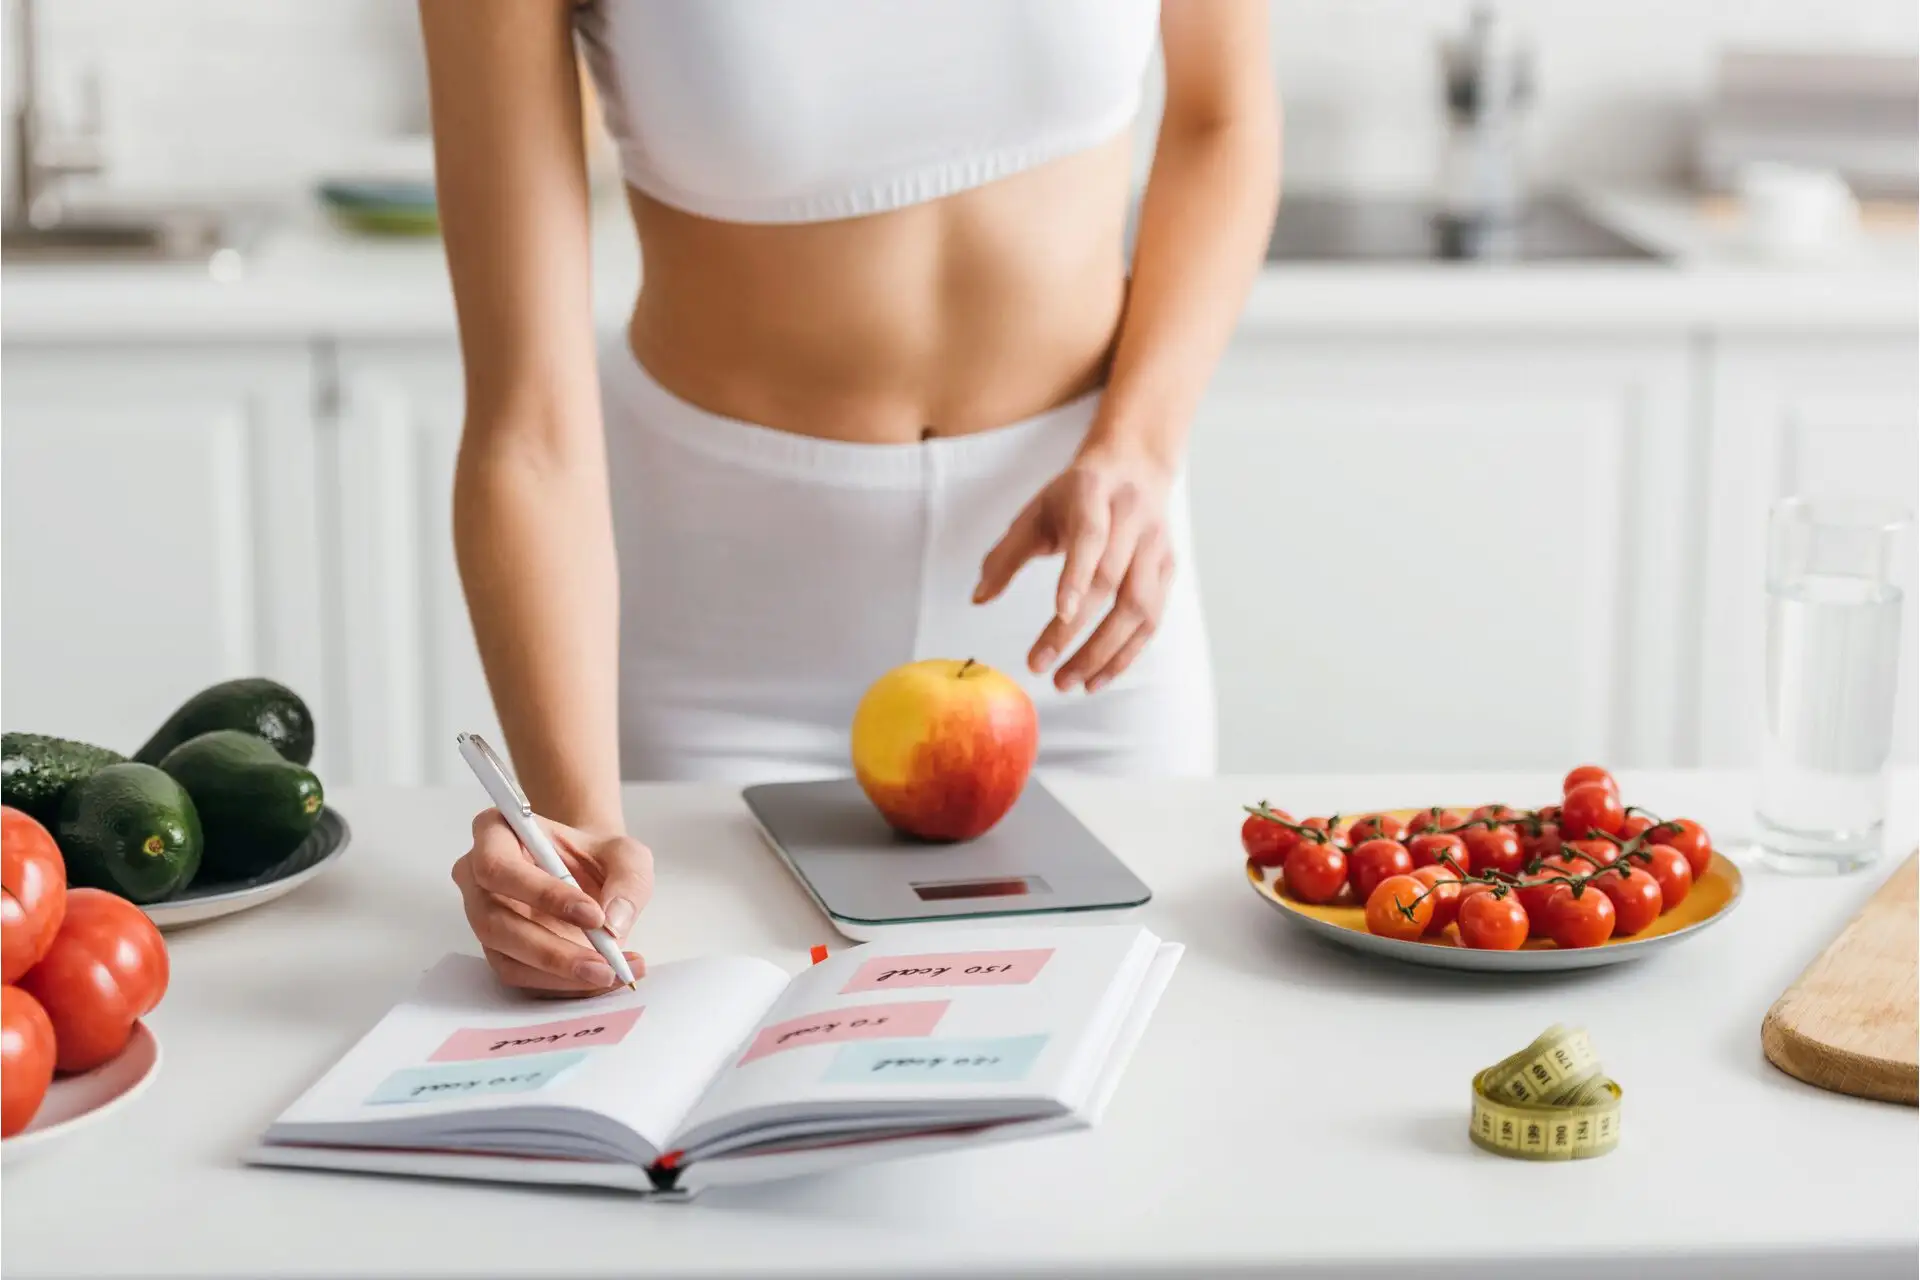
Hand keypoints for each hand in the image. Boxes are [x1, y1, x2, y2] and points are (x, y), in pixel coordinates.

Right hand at [451, 812, 653, 994]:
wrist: (592, 875)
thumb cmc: (598, 856)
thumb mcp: (626, 854)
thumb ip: (627, 879)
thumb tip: (613, 924)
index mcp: (495, 833)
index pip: (499, 867)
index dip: (542, 894)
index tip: (593, 915)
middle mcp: (477, 877)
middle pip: (494, 921)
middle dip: (551, 950)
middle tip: (603, 964)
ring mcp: (483, 917)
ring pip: (506, 957)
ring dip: (559, 974)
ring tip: (611, 974)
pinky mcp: (498, 951)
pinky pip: (521, 976)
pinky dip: (563, 984)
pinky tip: (601, 979)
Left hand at [974, 443, 1176, 693]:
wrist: (1135, 466)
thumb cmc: (1076, 494)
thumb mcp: (1034, 511)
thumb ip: (1005, 554)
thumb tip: (978, 599)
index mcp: (1095, 495)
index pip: (1091, 538)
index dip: (1077, 577)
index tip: (1059, 614)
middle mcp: (1133, 520)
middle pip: (1112, 583)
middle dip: (1076, 632)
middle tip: (1041, 666)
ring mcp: (1157, 547)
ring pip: (1140, 608)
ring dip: (1104, 653)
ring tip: (1069, 683)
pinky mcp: (1168, 569)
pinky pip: (1152, 620)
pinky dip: (1126, 654)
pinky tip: (1098, 678)